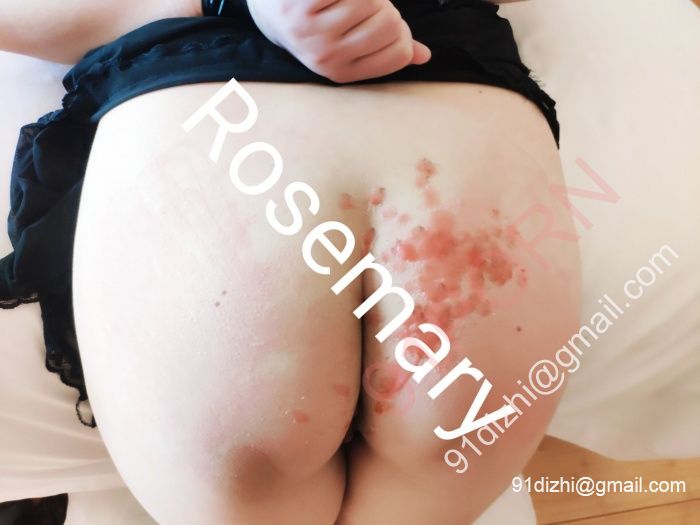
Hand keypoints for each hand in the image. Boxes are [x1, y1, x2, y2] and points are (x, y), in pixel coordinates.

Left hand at [246, 0, 430, 82]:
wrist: (268, 9)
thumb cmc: (317, 24)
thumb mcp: (347, 44)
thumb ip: (385, 49)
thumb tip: (423, 56)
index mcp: (341, 72)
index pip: (398, 52)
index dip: (401, 30)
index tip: (383, 22)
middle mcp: (326, 56)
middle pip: (389, 24)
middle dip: (383, 7)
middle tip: (361, 5)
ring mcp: (310, 29)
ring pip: (372, 0)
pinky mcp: (301, 4)